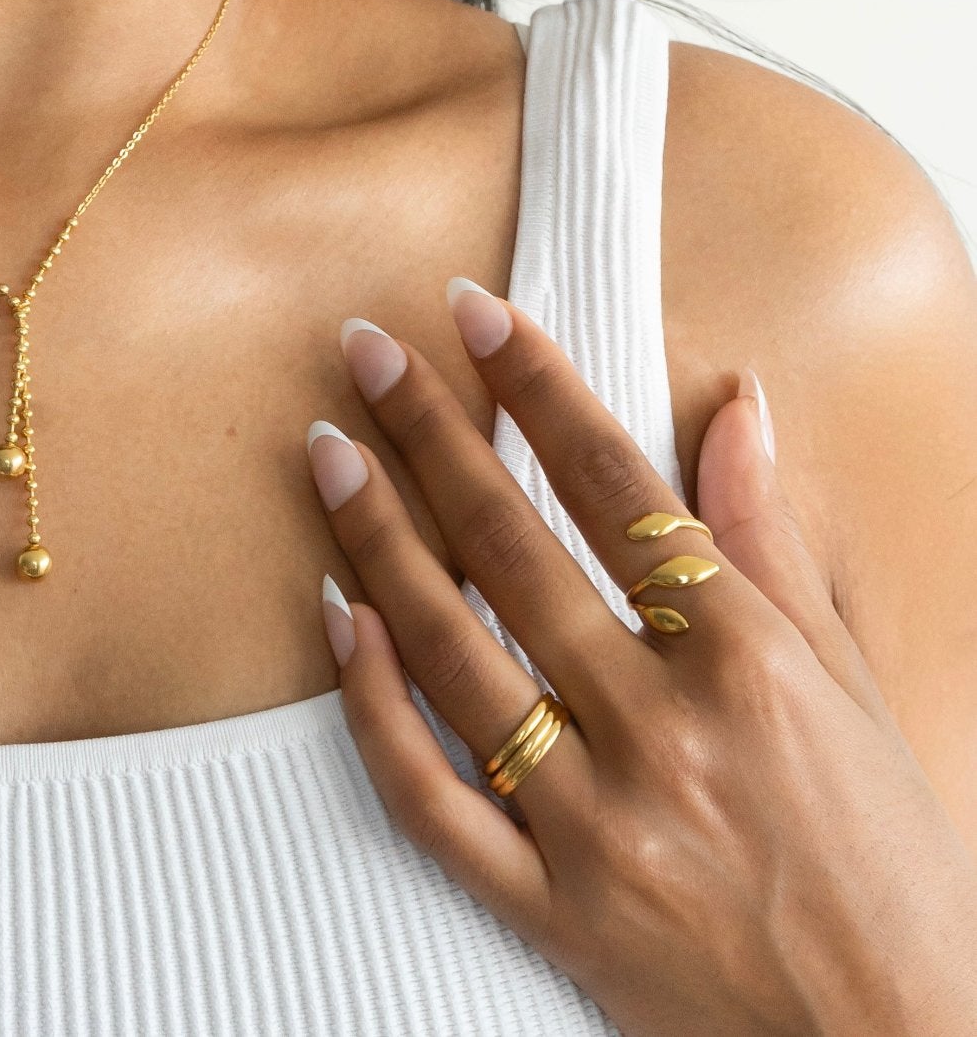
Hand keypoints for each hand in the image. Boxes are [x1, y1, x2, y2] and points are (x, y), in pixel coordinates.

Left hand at [306, 280, 976, 1036]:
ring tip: (327, 449)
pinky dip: (372, 705)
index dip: (537, 385)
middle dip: (432, 431)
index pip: (615, 486)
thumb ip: (774, 543)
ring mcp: (594, 824)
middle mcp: (664, 731)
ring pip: (451, 651)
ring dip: (377, 538)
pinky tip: (335, 617)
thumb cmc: (894, 866)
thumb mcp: (854, 689)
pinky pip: (428, 797)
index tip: (471, 311)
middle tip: (364, 347)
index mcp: (749, 662)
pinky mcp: (547, 909)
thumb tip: (737, 406)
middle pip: (514, 548)